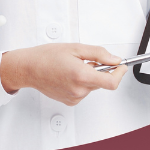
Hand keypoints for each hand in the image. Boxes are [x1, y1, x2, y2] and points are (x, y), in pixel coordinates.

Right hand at [0, 43, 127, 105]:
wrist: (29, 68)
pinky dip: (81, 83)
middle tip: (86, 60)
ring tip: (72, 66)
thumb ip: (99, 54)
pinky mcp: (70, 101)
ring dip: (89, 76)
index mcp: (81, 76)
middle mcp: (79, 90)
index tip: (121, 66)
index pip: (111, 82)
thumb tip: (114, 59)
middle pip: (102, 82)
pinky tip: (68, 75)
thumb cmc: (46, 56)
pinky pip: (84, 91)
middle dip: (99, 70)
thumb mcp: (76, 48)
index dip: (119, 73)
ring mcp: (74, 97)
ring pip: (92, 86)